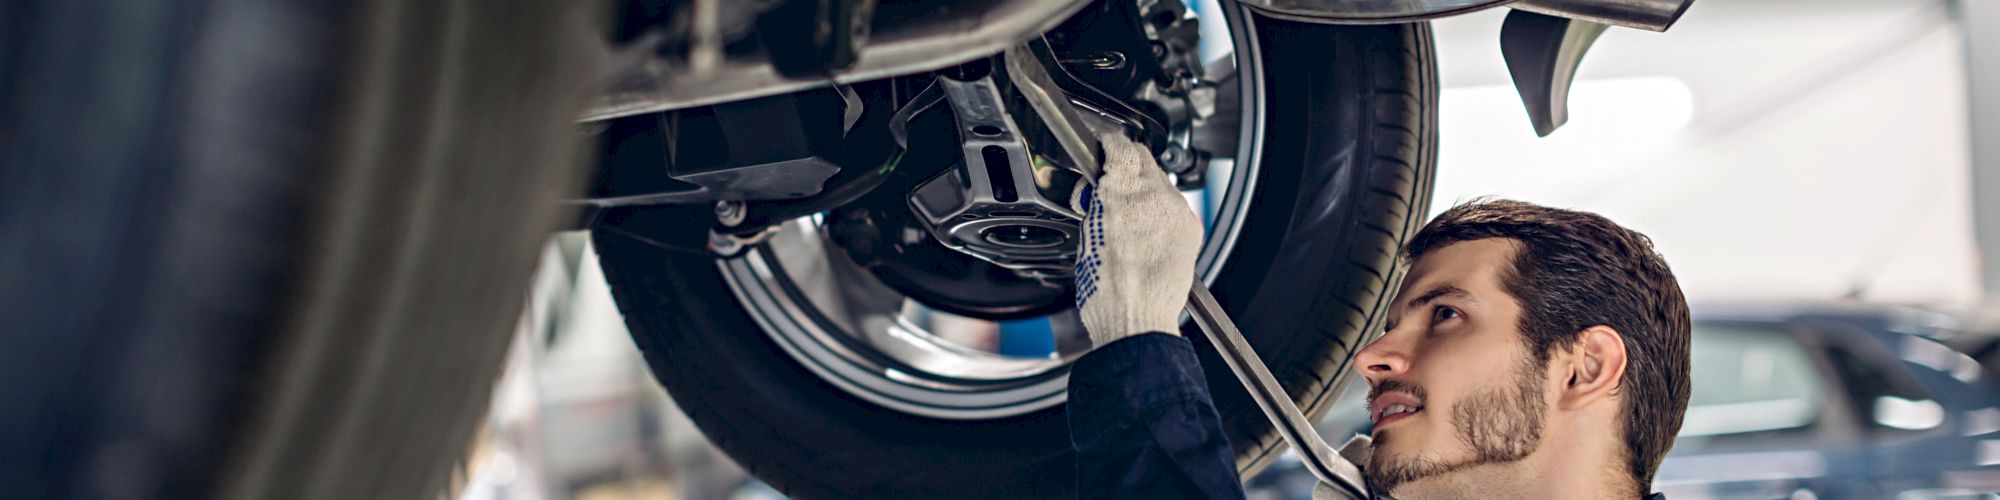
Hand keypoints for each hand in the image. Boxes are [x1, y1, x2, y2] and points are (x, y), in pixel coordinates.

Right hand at [1072, 132, 1202, 346]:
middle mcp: (1154, 196)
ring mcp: (1177, 211)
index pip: (1120, 145)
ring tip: (1126, 218)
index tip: (1103, 149)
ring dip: (1143, 190)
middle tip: (1108, 188)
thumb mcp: (1086, 234)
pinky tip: (1146, 232)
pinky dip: (1160, 211)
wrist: (1137, 320)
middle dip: (1125, 167)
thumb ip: (1097, 202)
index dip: (1108, 145)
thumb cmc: (1107, 290)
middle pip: (1143, 159)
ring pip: (1160, 182)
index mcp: (1121, 193)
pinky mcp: (1191, 227)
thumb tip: (1099, 189)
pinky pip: (1174, 205)